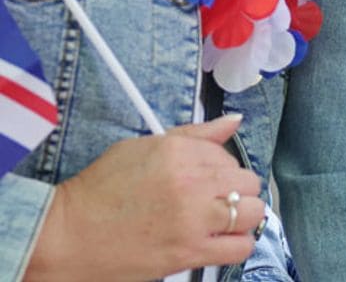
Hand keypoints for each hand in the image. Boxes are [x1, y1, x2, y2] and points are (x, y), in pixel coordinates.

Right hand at [27, 114, 264, 281]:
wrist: (65, 237)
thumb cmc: (99, 191)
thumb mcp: (146, 146)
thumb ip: (195, 135)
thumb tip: (233, 121)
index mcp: (180, 152)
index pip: (229, 155)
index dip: (223, 168)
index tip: (209, 179)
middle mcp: (191, 183)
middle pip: (247, 183)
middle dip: (238, 190)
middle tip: (218, 199)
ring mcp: (192, 220)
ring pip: (252, 213)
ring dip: (244, 216)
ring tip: (225, 220)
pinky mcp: (187, 253)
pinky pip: (239, 248)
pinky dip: (239, 244)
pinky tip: (223, 241)